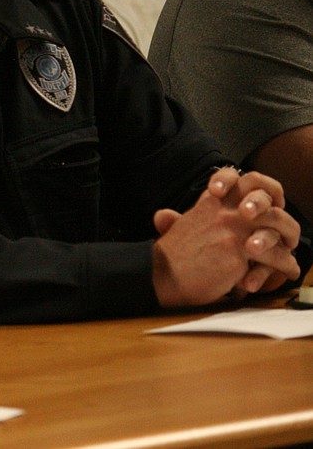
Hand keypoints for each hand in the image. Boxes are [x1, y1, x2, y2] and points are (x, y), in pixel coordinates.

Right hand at [152, 167, 301, 305]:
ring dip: (290, 238)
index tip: (258, 201)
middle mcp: (222, 211)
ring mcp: (233, 229)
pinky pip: (276, 255)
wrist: (162, 276)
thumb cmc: (168, 259)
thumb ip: (175, 220)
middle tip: (285, 231)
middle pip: (265, 197)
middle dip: (280, 213)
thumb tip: (163, 216)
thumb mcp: (173, 230)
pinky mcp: (240, 251)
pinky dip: (286, 264)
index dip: (250, 184)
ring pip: (277, 222)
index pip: (233, 177)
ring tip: (291, 252)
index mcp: (207, 204)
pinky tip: (288, 270)